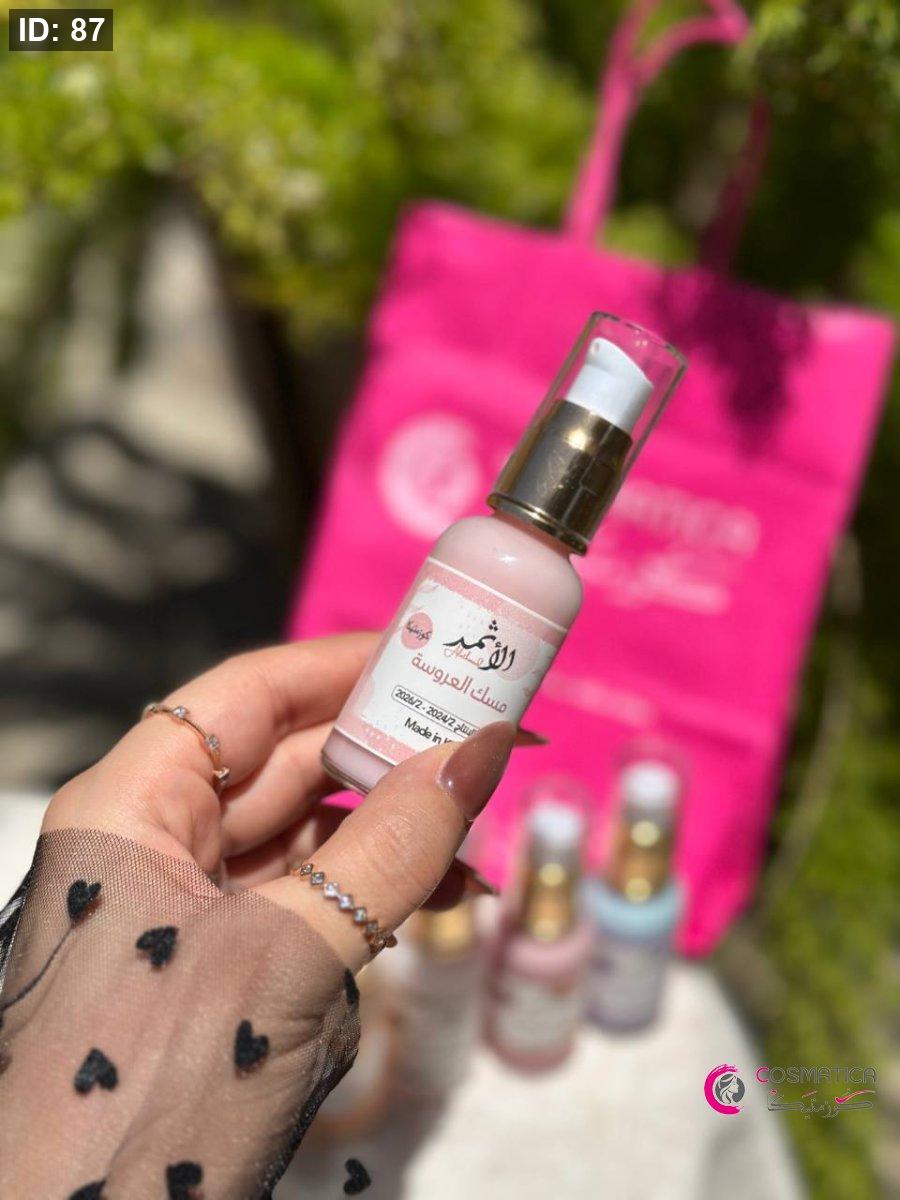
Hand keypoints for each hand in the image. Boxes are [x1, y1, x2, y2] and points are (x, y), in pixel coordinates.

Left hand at [44, 634, 515, 968]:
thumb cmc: (152, 1088)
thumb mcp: (290, 953)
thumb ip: (392, 850)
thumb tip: (484, 754)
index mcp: (134, 805)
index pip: (248, 695)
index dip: (344, 666)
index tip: (435, 654)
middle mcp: (154, 841)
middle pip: (284, 761)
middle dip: (387, 753)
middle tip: (487, 742)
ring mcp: (185, 907)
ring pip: (303, 834)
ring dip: (392, 830)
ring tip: (478, 831)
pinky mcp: (217, 966)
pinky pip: (305, 900)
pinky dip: (373, 893)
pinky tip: (439, 898)